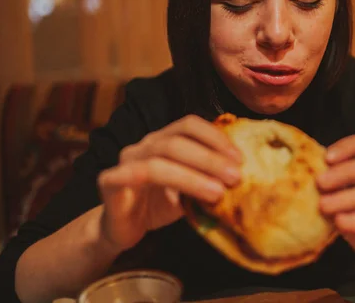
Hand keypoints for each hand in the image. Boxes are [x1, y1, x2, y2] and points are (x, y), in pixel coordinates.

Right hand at [97, 115, 242, 252]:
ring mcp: (126, 160)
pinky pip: (132, 177)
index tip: (240, 158)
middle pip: (177, 141)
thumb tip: (245, 176)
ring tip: (218, 192)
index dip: (215, 137)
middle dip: (210, 158)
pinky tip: (180, 203)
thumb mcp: (191, 190)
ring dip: (192, 176)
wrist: (122, 229)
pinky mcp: (109, 181)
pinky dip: (160, 186)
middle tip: (236, 176)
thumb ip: (209, 179)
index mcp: (164, 139)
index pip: (190, 125)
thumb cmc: (160, 205)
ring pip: (159, 161)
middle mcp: (145, 144)